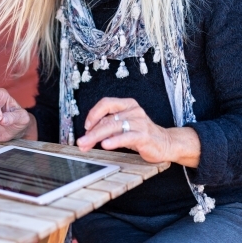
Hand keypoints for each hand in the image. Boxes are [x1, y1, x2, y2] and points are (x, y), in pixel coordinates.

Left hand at [76, 97, 199, 166]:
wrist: (166, 143)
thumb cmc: (141, 134)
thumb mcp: (123, 127)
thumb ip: (108, 128)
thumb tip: (88, 135)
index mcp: (127, 104)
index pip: (106, 103)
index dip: (93, 113)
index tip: (86, 126)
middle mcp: (133, 110)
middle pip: (107, 118)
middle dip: (91, 131)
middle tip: (81, 141)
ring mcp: (139, 122)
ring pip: (113, 127)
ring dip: (97, 137)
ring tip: (87, 145)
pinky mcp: (144, 135)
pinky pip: (126, 136)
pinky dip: (114, 141)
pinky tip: (106, 145)